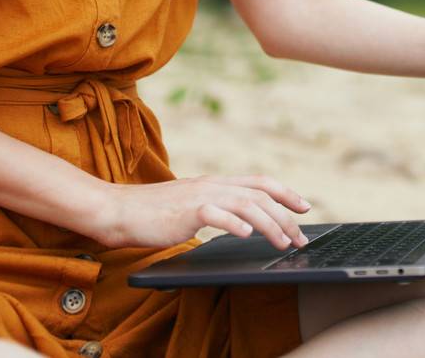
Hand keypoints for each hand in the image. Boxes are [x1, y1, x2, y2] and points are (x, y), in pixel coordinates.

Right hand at [82, 173, 311, 251]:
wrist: (120, 210)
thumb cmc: (154, 214)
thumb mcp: (191, 207)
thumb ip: (215, 209)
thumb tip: (240, 222)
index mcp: (215, 183)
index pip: (259, 182)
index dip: (285, 192)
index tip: (304, 207)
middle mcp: (212, 185)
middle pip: (259, 195)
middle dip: (285, 216)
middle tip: (300, 237)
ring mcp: (200, 196)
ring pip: (246, 204)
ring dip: (269, 224)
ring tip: (282, 242)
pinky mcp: (186, 211)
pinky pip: (216, 214)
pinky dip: (234, 223)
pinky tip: (246, 234)